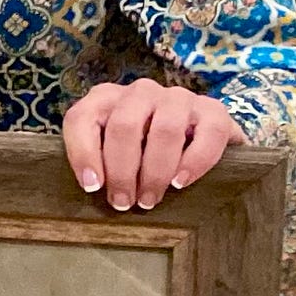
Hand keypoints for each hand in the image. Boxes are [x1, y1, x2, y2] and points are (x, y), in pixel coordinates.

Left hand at [61, 80, 243, 210]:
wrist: (194, 145)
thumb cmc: (138, 158)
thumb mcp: (109, 158)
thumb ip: (96, 166)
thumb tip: (91, 189)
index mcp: (105, 100)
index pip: (82, 117)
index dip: (83, 153)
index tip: (92, 187)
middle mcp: (140, 92)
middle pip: (124, 126)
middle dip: (122, 171)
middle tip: (124, 203)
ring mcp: (177, 98)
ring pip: (165, 130)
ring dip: (155, 172)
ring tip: (150, 199)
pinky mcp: (213, 110)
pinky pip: (208, 134)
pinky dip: (194, 162)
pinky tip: (180, 183)